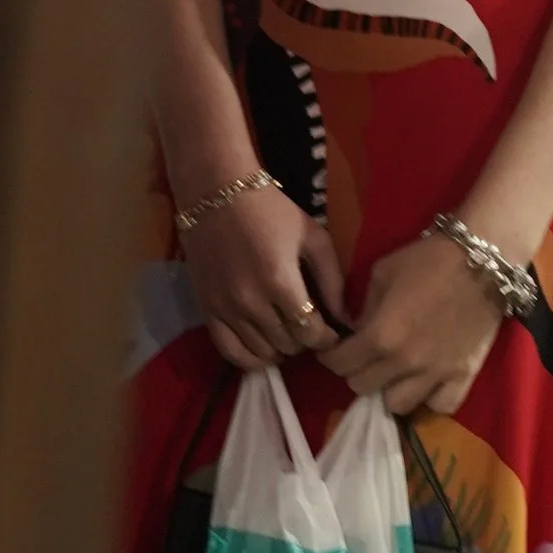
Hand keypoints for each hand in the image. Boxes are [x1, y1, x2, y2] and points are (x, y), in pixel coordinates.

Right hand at [180, 181, 348, 370]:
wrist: (216, 193)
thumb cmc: (271, 211)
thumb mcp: (312, 238)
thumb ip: (333, 280)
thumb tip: (346, 318)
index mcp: (280, 281)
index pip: (310, 332)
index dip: (326, 338)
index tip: (332, 333)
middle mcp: (250, 301)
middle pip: (288, 344)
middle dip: (306, 341)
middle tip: (310, 328)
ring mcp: (225, 308)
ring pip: (262, 352)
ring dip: (281, 350)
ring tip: (289, 335)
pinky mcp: (206, 310)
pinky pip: (229, 352)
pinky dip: (251, 359)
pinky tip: (264, 350)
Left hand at [323, 235, 506, 417]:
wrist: (484, 260)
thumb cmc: (429, 259)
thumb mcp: (382, 274)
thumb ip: (364, 309)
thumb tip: (357, 331)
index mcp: (380, 334)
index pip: (340, 364)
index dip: (331, 357)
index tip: (333, 350)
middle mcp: (404, 362)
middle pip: (362, 387)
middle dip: (357, 370)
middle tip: (364, 357)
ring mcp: (436, 374)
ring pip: (397, 405)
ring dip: (390, 389)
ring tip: (394, 374)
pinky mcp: (464, 376)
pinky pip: (440, 406)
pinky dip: (429, 399)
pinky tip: (426, 383)